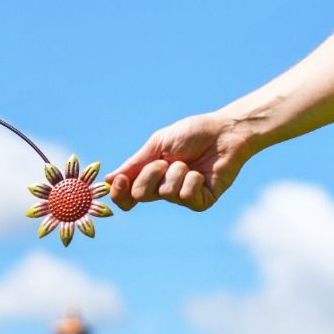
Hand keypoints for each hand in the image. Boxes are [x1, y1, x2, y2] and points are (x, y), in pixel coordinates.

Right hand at [107, 112, 255, 211]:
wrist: (225, 132)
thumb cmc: (193, 134)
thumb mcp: (158, 144)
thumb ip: (135, 164)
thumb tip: (107, 179)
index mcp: (151, 177)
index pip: (127, 196)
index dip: (119, 192)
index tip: (119, 180)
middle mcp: (163, 190)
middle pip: (140, 195)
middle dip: (150, 174)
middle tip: (165, 161)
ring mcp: (182, 198)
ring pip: (165, 193)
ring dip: (175, 172)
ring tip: (188, 163)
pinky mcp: (201, 202)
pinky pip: (186, 196)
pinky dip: (191, 180)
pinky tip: (201, 172)